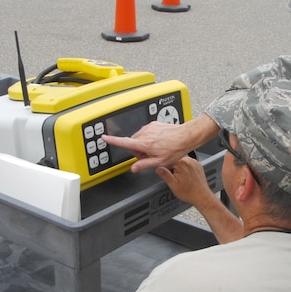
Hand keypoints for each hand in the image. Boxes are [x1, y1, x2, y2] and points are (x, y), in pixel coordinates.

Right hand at [101, 114, 218, 171]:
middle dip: (137, 150)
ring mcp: (150, 127)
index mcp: (145, 143)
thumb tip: (134, 168)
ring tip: (155, 149)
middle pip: (132, 143)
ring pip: (139, 137)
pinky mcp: (154, 124)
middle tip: (149, 156)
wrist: (186, 135)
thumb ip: (144, 164)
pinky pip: (146, 132)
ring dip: (143, 144)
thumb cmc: (176, 148)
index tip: (104, 137)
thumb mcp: (160, 162)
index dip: (112, 140)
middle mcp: (145, 133)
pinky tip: (158, 142)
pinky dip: (149, 138)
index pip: (124, 142)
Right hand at [155, 157, 216, 207]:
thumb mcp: (173, 185)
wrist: (201, 196)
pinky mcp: (198, 165)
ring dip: (180, 168)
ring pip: (181, 162)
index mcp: (181, 164)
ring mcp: (194, 162)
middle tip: (176, 179)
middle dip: (173, 169)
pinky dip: (186, 169)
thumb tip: (158, 168)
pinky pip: (188, 164)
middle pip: (175, 161)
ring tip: (183, 179)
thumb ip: (165, 175)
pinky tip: (187, 177)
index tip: (168, 174)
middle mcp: (188, 161)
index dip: (166, 168)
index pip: (168, 160)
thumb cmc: (189, 192)